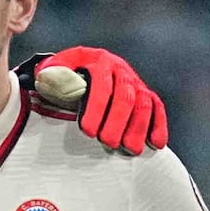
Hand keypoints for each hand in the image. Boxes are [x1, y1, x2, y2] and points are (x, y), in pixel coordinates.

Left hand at [32, 46, 167, 155]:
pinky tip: (156, 144)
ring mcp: (135, 81)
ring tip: (129, 149)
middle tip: (107, 143)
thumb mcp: (53, 70)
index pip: (101, 84)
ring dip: (137, 128)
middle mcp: (120, 69)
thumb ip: (52, 76)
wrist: (80, 67)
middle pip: (125, 96)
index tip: (87, 130)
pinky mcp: (145, 93)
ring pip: (143, 104)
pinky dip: (158, 125)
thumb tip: (50, 80)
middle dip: (117, 121)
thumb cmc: (63, 75)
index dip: (96, 108)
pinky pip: (157, 108)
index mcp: (97, 61)